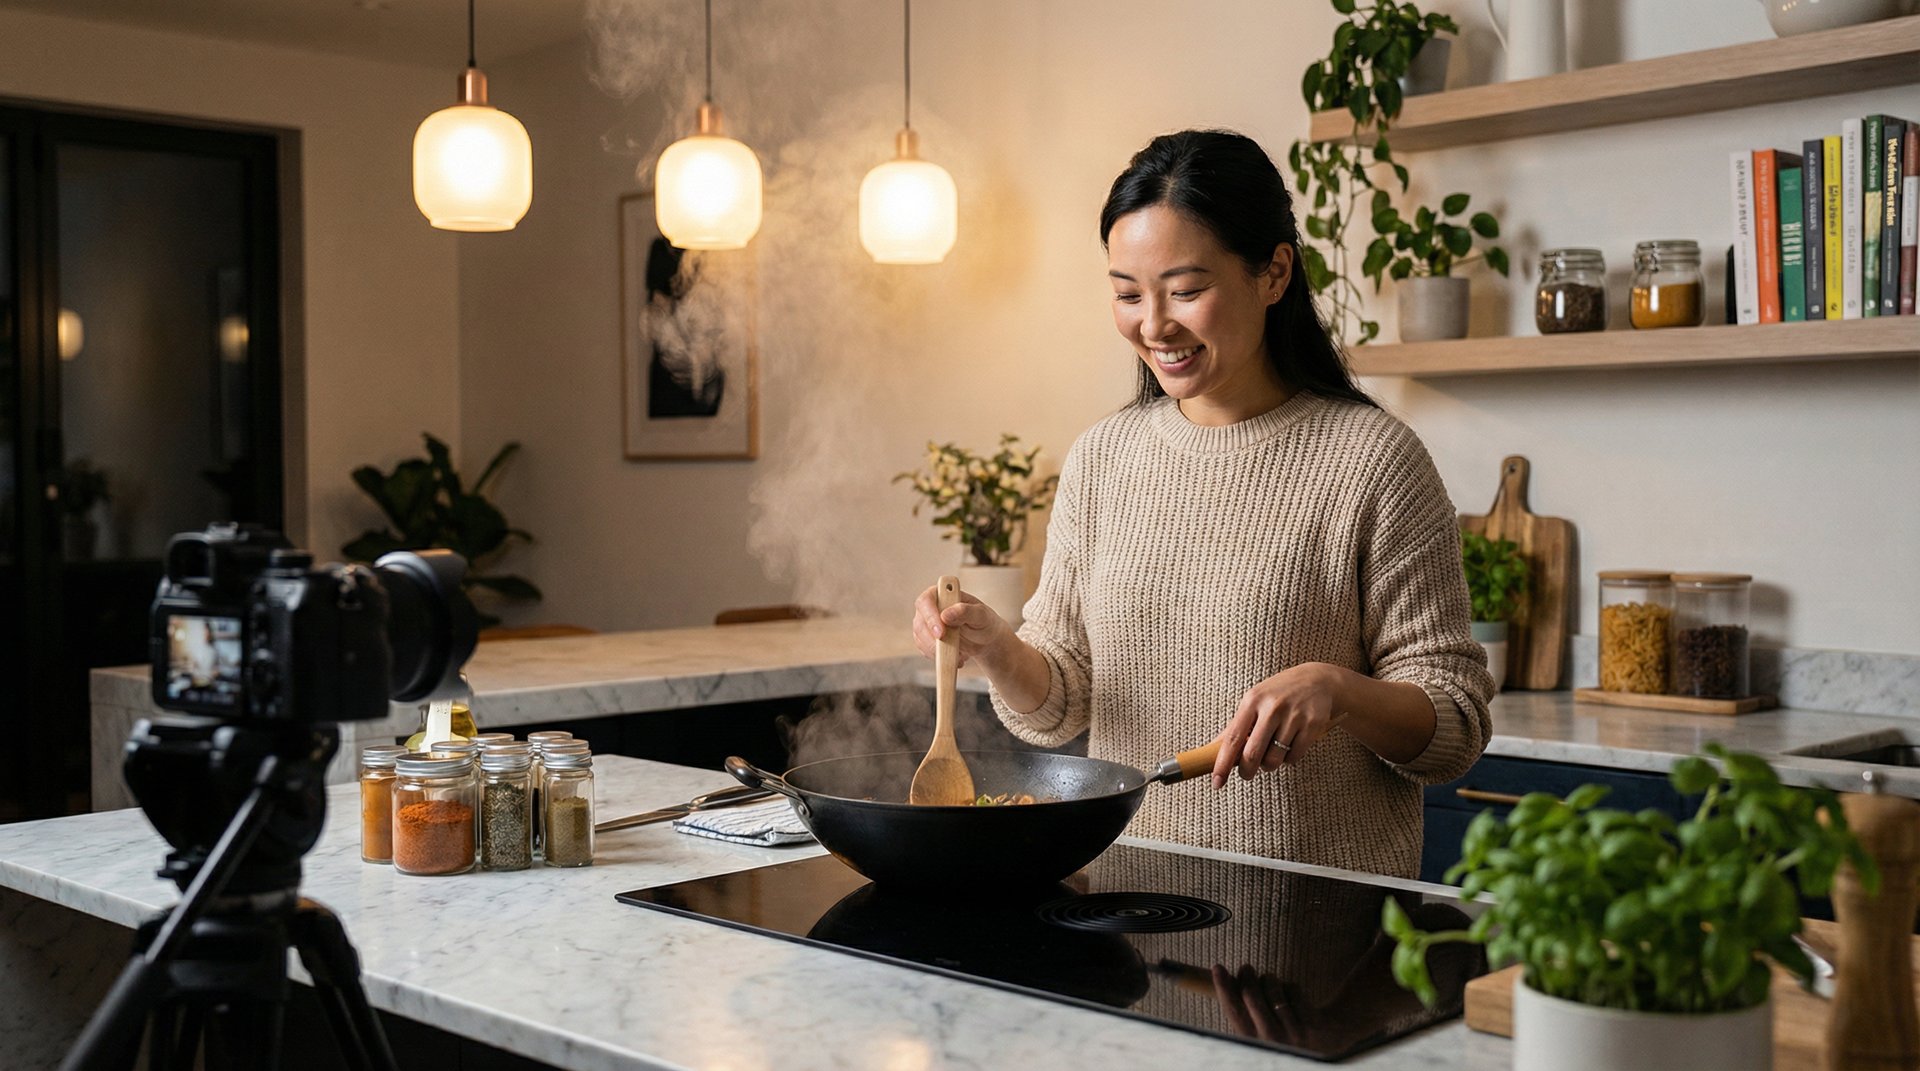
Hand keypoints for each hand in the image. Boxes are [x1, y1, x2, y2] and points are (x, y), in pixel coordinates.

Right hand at [910, 584, 1013, 669]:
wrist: (984, 638)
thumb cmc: (983, 621)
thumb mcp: (981, 615)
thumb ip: (966, 611)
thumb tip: (946, 615)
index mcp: (942, 593)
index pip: (926, 601)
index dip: (930, 617)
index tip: (941, 633)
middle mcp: (929, 607)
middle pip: (920, 623)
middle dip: (933, 640)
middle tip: (952, 651)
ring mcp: (925, 624)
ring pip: (920, 639)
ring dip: (938, 651)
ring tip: (961, 655)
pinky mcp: (925, 640)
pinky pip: (925, 650)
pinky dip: (939, 657)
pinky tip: (956, 658)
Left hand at [1210, 662, 1348, 788]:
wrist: (1318, 680)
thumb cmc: (1279, 694)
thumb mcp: (1255, 702)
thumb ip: (1236, 726)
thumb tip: (1212, 750)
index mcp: (1252, 700)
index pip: (1232, 738)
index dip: (1222, 763)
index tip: (1217, 783)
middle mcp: (1272, 707)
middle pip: (1252, 754)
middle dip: (1247, 771)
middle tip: (1247, 774)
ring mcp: (1294, 715)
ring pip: (1274, 759)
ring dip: (1270, 764)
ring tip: (1272, 754)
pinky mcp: (1312, 724)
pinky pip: (1294, 756)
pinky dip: (1289, 759)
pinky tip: (1290, 746)